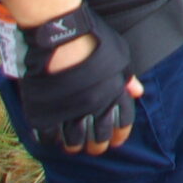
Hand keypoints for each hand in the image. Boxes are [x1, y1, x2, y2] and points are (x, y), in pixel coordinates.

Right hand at [21, 11, 143, 153]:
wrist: (60, 33)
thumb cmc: (92, 38)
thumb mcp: (118, 55)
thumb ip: (126, 77)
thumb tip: (137, 92)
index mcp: (114, 94)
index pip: (123, 123)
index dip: (120, 135)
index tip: (116, 141)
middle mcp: (95, 107)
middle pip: (98, 137)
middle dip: (97, 146)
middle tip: (94, 148)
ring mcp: (69, 110)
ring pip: (73, 140)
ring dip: (74, 146)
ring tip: (73, 147)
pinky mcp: (46, 111)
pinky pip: (48, 135)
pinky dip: (50, 139)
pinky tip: (52, 138)